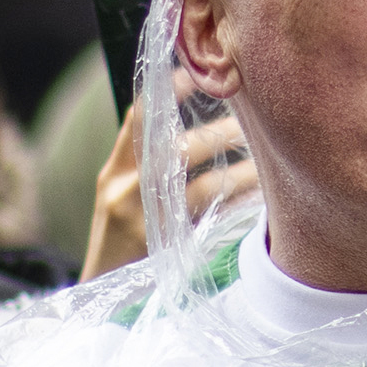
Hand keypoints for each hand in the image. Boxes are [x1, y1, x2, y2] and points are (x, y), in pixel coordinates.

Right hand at [85, 89, 253, 277]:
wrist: (99, 292)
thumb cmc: (120, 237)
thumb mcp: (120, 196)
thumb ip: (145, 163)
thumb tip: (193, 126)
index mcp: (113, 171)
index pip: (138, 119)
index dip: (168, 91)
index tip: (200, 73)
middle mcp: (123, 190)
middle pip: (175, 149)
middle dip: (219, 134)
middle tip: (254, 122)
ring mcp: (144, 221)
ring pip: (199, 186)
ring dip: (238, 172)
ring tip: (267, 162)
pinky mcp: (165, 248)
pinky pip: (210, 222)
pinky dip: (237, 207)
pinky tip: (261, 200)